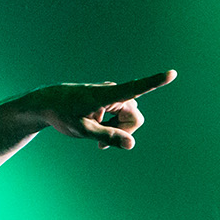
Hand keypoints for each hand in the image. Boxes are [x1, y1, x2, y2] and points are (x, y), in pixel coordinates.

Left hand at [8, 70, 174, 149]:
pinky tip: (98, 130)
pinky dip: (113, 127)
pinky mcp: (111, 99)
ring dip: (116, 130)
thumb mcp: (82, 130)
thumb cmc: (62, 115)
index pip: (134, 88)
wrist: (48, 103)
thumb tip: (132, 144)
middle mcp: (113, 92)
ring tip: (96, 137)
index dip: (155, 82)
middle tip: (101, 146)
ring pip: (128, 118)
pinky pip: (121, 116)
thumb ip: (107, 137)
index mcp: (105, 95)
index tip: (172, 73)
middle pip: (134, 118)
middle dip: (123, 133)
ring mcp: (113, 95)